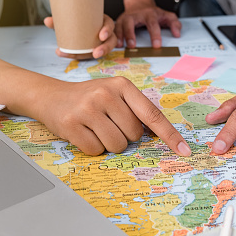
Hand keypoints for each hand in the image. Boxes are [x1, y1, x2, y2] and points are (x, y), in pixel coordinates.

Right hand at [33, 76, 191, 155]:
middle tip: (107, 124)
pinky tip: (83, 133)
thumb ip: (135, 109)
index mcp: (122, 85)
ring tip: (95, 128)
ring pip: (117, 145)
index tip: (184, 150)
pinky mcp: (72, 124)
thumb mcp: (114, 94)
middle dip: (124, 136)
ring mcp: (87, 109)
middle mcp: (105, 94)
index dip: (169, 135)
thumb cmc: (88, 98)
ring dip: (109, 144)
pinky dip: (92, 148)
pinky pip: (96, 150)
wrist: (50, 96)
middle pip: (134, 135)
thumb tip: (159, 135)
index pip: (152, 114)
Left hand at [44, 14, 116, 58]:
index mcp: (103, 21)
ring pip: (101, 51)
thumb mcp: (72, 16)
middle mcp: (105, 33)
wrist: (77, 23)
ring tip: (78, 59)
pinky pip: (88, 55)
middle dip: (103, 49)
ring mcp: (101, 43)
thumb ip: (60, 19)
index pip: (110, 25)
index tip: (101, 36)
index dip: (107, 30)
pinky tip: (64, 54)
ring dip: (90, 56)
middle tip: (95, 53)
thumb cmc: (78, 18)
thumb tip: (47, 21)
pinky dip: (76, 56)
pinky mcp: (94, 50)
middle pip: (110, 42)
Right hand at [115, 5, 181, 47]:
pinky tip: (115, 43)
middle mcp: (137, 15)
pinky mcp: (120, 20)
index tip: (156, 45)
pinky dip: (114, 35)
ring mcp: (127, 17)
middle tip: (132, 46)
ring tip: (120, 45)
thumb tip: (177, 34)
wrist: (139, 2)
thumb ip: (174, 24)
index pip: (153, 25)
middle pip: (132, 23)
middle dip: (131, 34)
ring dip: (120, 35)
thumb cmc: (153, 13)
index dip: (155, 35)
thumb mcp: (166, 15)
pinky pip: (115, 27)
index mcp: (150, 15)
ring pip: (121, 24)